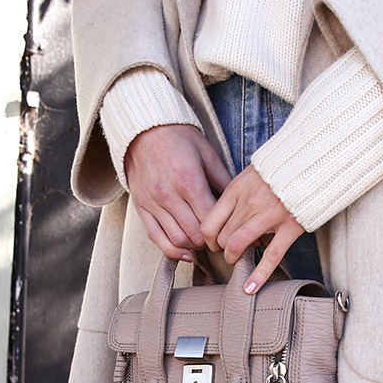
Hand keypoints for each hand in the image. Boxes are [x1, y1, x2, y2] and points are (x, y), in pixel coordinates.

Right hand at [123, 124, 232, 261]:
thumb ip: (224, 182)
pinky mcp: (141, 207)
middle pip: (195, 235)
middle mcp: (168, 195)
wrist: (144, 129)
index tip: (233, 232)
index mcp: (189, 181)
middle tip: (222, 240)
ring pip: (177, 239)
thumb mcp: (208, 155)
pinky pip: (155, 237)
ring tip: (206, 242)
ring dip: (194, 246)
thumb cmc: (179, 139)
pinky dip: (171, 250)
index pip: (211, 220)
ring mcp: (153, 203)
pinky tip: (185, 254)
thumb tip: (242, 205)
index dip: (225, 231)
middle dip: (212, 242)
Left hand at [201, 165, 306, 294]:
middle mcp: (250, 202)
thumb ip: (235, 196)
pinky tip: (250, 288)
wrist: (312, 164)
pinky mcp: (290, 227)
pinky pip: (270, 256)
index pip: (209, 222)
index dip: (208, 239)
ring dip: (233, 258)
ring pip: (238, 245)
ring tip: (236, 260)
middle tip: (228, 251)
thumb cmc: (278, 172)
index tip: (213, 243)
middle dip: (222, 249)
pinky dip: (258, 275)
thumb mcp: (249, 175)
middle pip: (223, 237)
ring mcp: (270, 215)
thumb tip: (222, 218)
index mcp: (237, 189)